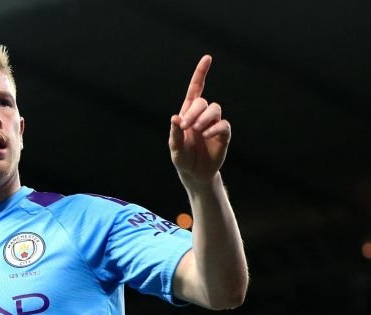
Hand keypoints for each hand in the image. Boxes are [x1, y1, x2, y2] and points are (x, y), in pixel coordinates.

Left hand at [169, 55, 231, 186]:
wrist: (194, 173)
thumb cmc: (182, 158)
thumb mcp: (174, 148)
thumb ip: (174, 134)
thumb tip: (175, 118)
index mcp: (188, 114)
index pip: (196, 89)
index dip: (201, 73)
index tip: (208, 58)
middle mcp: (202, 116)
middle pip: (203, 102)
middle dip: (193, 112)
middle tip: (185, 127)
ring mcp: (214, 124)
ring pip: (215, 109)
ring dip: (204, 118)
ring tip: (197, 130)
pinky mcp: (223, 134)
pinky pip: (223, 124)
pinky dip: (214, 128)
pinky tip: (206, 135)